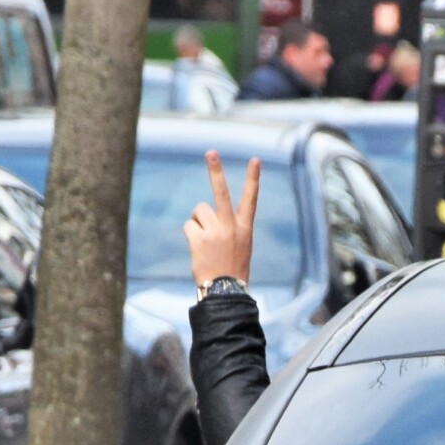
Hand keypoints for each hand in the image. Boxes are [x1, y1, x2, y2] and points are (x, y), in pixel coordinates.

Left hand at [185, 151, 258, 291]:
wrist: (226, 291)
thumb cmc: (231, 270)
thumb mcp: (238, 246)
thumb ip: (226, 227)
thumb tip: (202, 214)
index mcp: (244, 228)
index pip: (251, 199)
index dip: (253, 179)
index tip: (255, 160)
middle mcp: (231, 226)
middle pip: (221, 192)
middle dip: (215, 171)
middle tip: (211, 152)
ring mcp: (215, 231)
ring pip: (199, 212)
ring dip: (199, 223)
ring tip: (206, 243)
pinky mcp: (200, 238)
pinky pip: (189, 226)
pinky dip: (191, 235)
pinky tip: (199, 249)